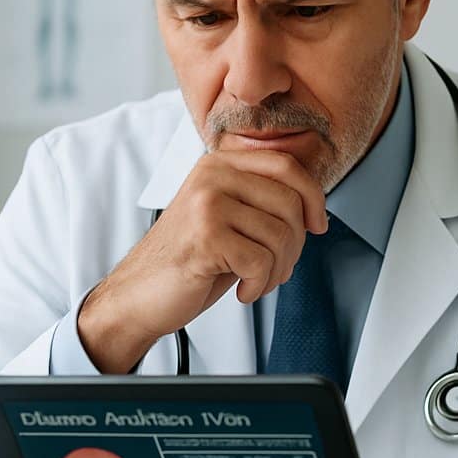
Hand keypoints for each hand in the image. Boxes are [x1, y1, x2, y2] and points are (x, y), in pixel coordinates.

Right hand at [78, 149, 326, 372]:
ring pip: (280, 235)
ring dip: (277, 270)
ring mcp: (207, 203)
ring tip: (255, 280)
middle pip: (289, 203)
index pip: (287, 166)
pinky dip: (258, 285)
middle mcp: (212, 175)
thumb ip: (261, 200)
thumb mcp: (227, 217)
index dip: (314, 199)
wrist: (140, 293)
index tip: (318, 226)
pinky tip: (241, 289)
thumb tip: (315, 208)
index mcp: (220, 164)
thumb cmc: (189, 259)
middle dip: (295, 245)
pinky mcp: (205, 236)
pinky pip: (261, 261)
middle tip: (276, 268)